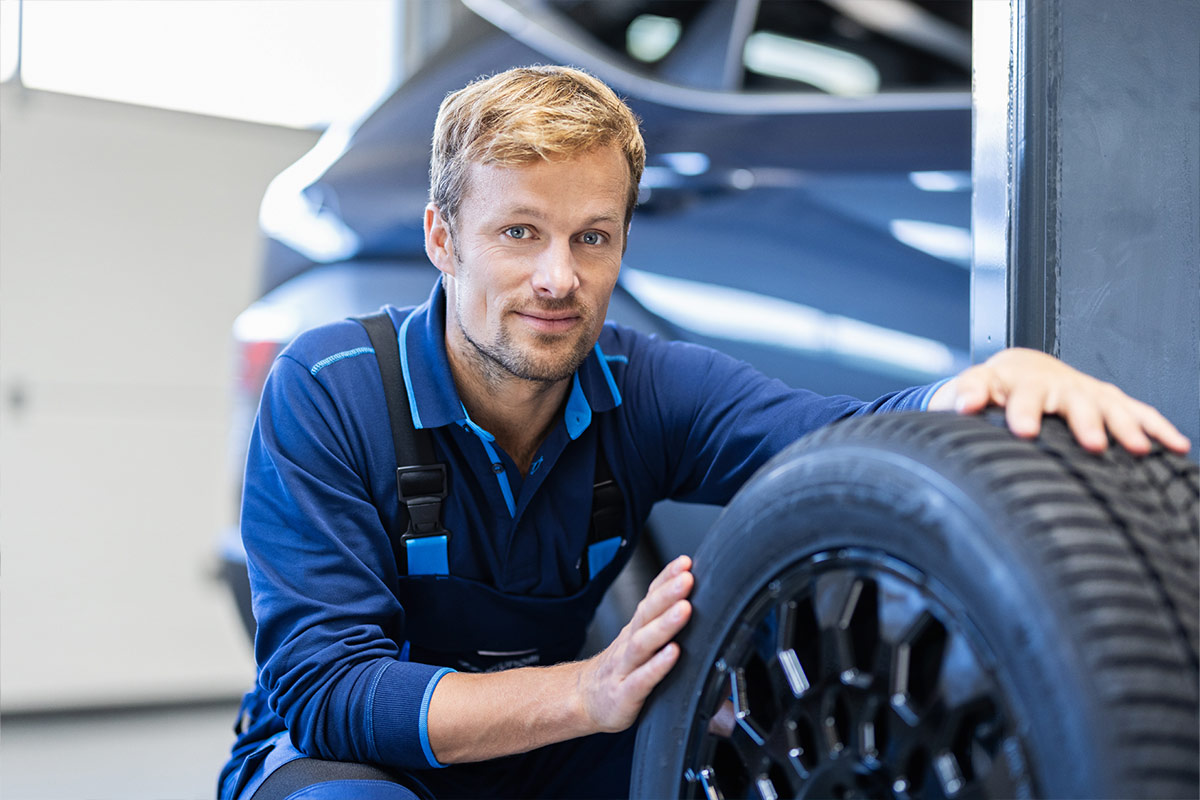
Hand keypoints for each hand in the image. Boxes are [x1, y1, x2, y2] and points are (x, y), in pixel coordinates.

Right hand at [576, 555, 693, 731]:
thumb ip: (663, 627)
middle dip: (668, 594)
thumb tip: (700, 609)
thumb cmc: (619, 672)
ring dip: (665, 624)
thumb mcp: (639, 645)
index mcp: (636, 629)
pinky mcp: (624, 694)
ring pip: (643, 643)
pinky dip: (657, 665)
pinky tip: (673, 653)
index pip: (650, 598)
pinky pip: (641, 679)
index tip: (685, 563)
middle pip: (646, 614)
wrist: (583, 701)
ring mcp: (625, 668)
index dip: (666, 578)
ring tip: (684, 610)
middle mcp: (630, 643)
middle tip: (687, 578)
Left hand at [929, 347, 1190, 454]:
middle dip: (1084, 422)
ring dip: (1124, 426)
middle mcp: (1058, 385)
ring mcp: (1087, 393)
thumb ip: (965, 395)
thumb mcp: (972, 388)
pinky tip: (1176, 446)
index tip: (1024, 431)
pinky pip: (1138, 413)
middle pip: (1073, 401)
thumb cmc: (994, 387)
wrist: (1021, 369)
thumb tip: (963, 406)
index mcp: (1021, 383)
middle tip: (1091, 444)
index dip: (1023, 412)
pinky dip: (1157, 427)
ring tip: (1135, 448)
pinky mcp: (1108, 401)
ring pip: (1110, 407)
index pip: (1020, 395)